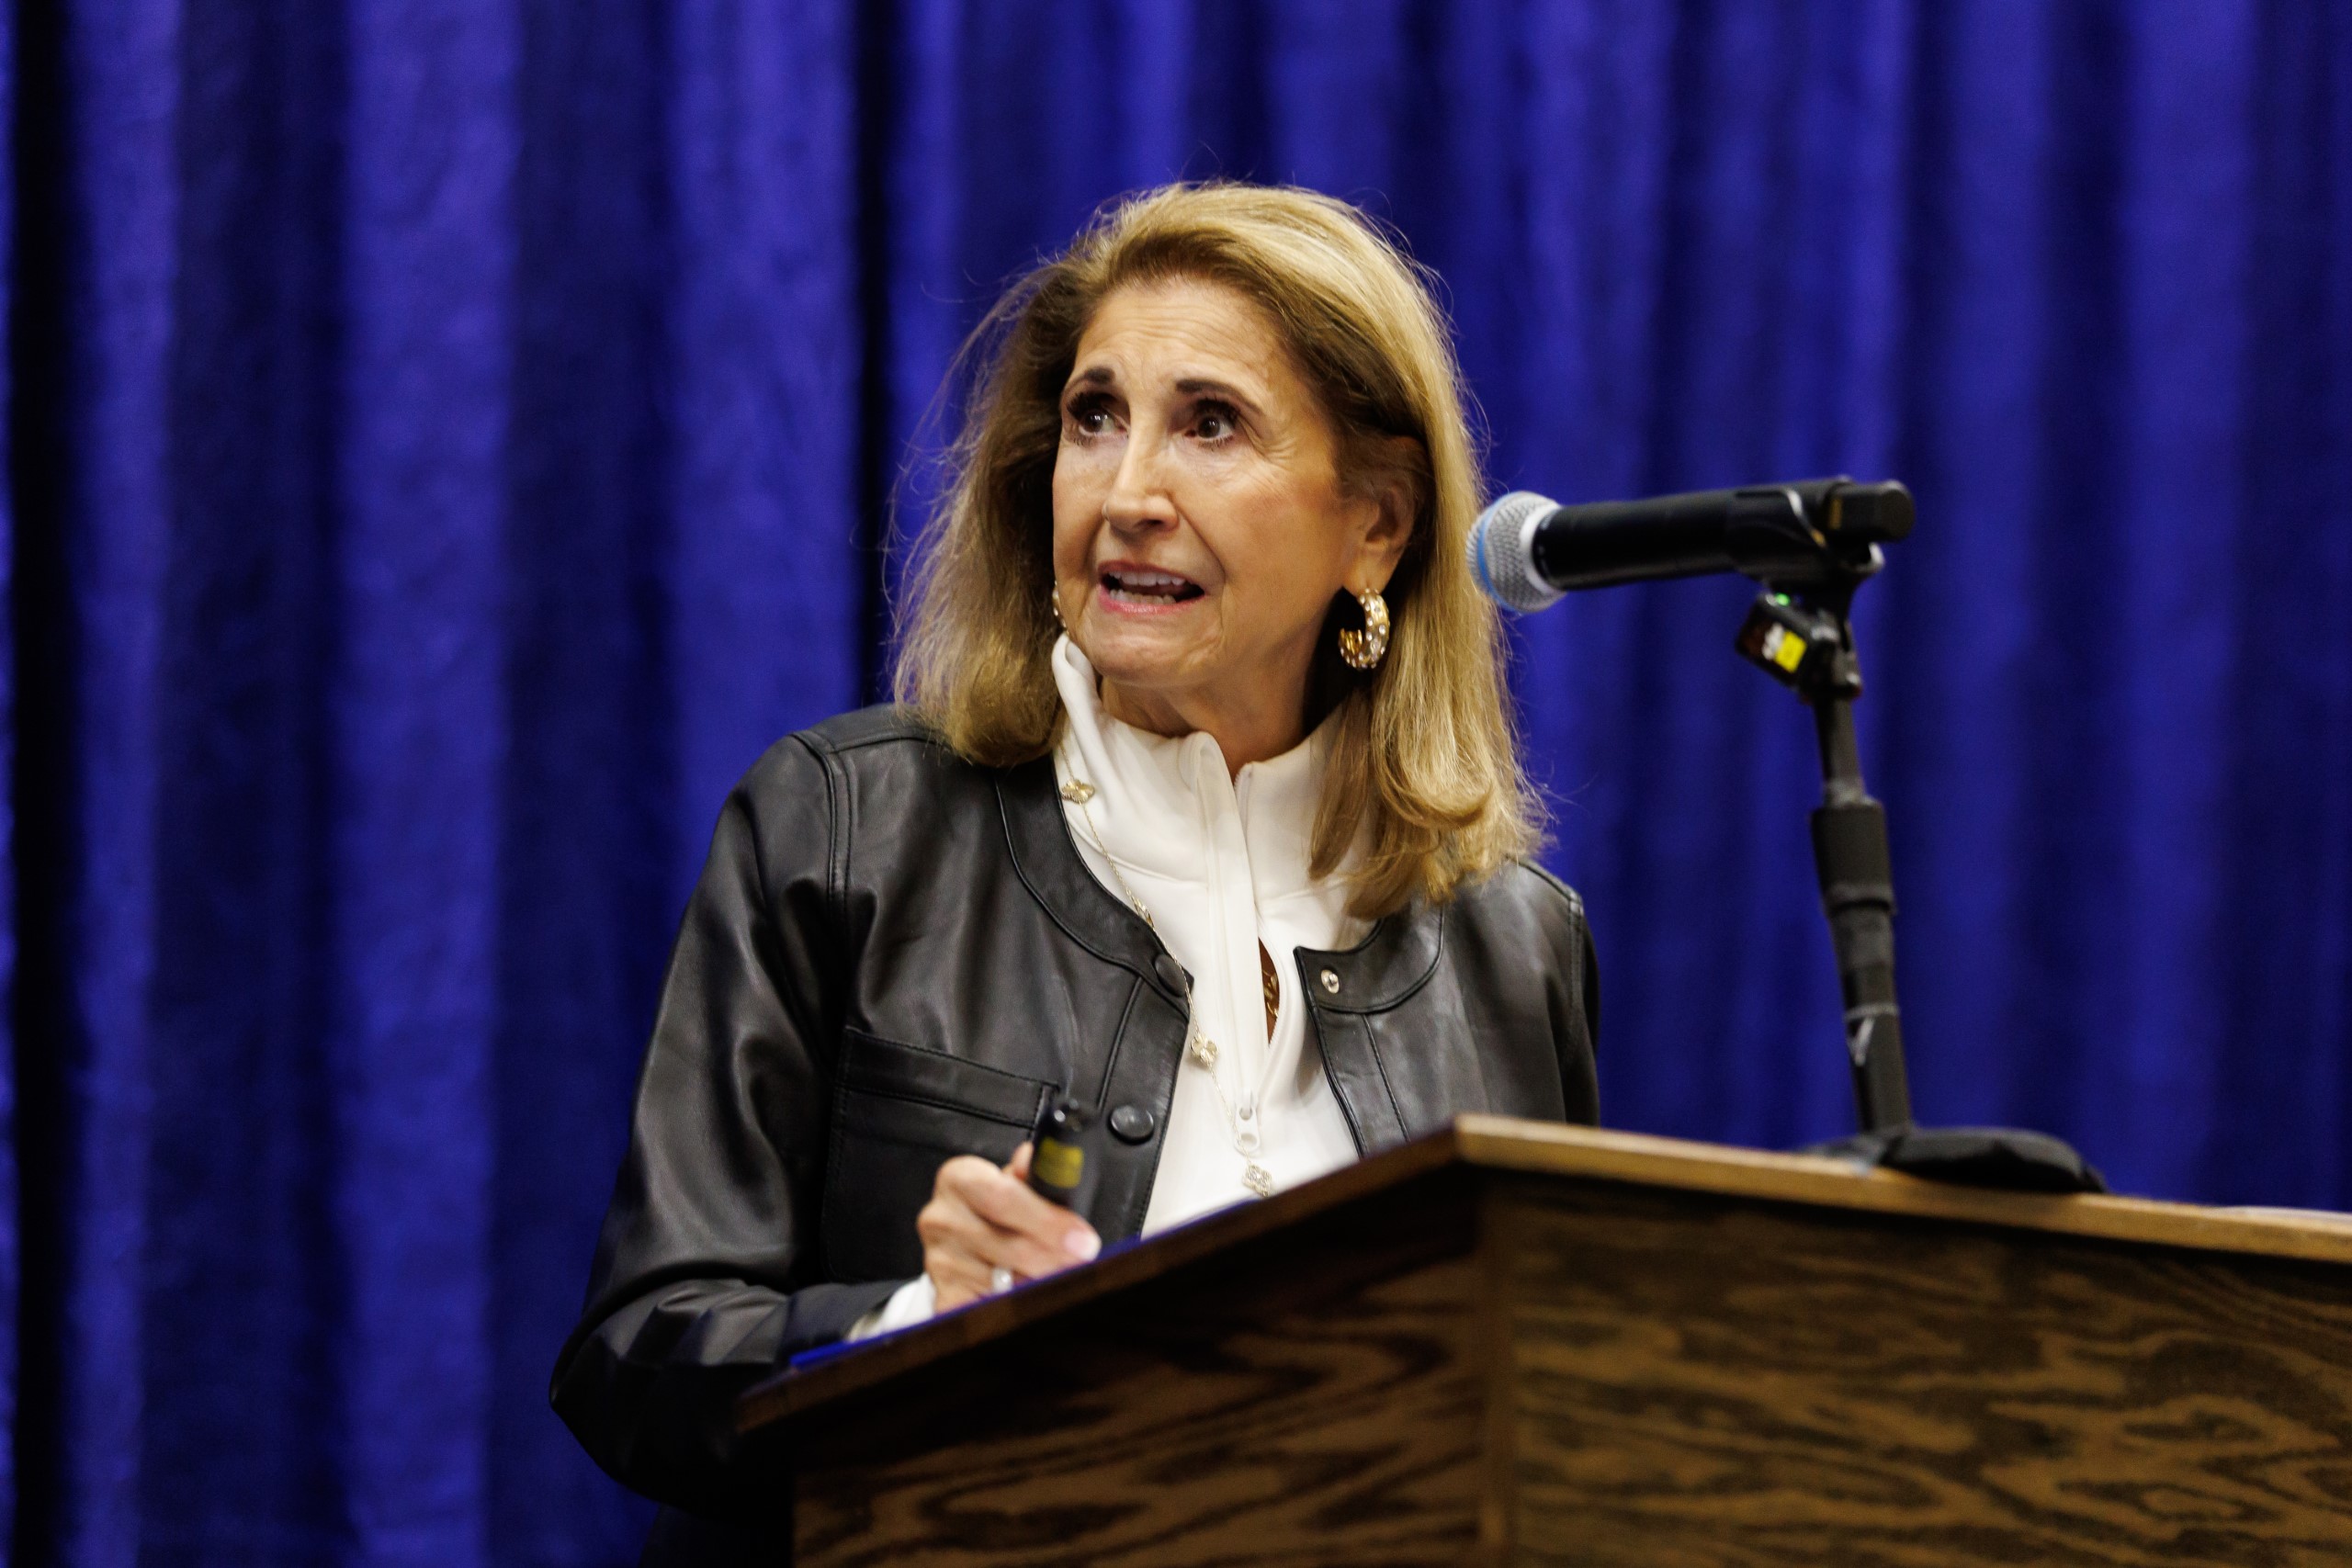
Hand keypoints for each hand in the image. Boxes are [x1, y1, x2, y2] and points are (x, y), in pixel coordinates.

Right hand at [918, 1142, 1101, 1310]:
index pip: (1003, 1197)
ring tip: (1060, 1276)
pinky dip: (1012, 1304)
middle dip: (1054, 1256)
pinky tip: (1029, 1295)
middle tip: (1083, 1260)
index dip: (1047, 1220)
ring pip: (1002, 1280)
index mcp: (959, 1179)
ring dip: (1038, 1282)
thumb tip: (1035, 1162)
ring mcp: (939, 1258)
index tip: (1082, 1238)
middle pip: (1008, 1245)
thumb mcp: (1009, 1180)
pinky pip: (983, 1307)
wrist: (958, 1234)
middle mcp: (942, 1217)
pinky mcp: (945, 1292)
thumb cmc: (990, 1206)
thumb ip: (1029, 1177)